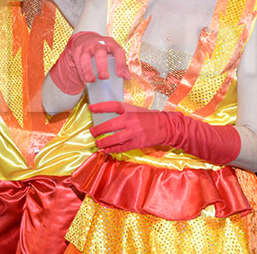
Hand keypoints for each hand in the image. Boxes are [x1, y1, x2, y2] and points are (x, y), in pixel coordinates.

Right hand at [48, 31, 129, 94]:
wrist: (86, 39)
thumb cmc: (103, 49)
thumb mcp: (112, 53)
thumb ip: (120, 64)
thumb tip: (128, 77)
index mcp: (111, 43)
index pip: (118, 51)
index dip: (120, 63)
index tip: (119, 75)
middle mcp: (99, 43)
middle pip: (100, 53)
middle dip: (102, 66)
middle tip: (104, 77)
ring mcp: (87, 47)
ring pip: (86, 57)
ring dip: (88, 70)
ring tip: (91, 81)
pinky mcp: (78, 51)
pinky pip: (78, 62)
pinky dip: (81, 72)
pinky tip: (84, 79)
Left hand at [89, 101, 241, 164]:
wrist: (165, 126)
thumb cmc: (149, 117)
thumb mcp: (136, 110)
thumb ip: (123, 112)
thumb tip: (107, 116)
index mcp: (130, 110)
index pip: (112, 106)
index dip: (100, 107)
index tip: (90, 108)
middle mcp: (130, 120)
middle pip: (110, 125)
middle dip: (99, 130)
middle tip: (92, 132)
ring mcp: (133, 133)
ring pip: (114, 139)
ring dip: (104, 142)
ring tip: (98, 143)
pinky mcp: (137, 143)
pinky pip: (121, 148)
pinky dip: (113, 149)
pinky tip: (107, 150)